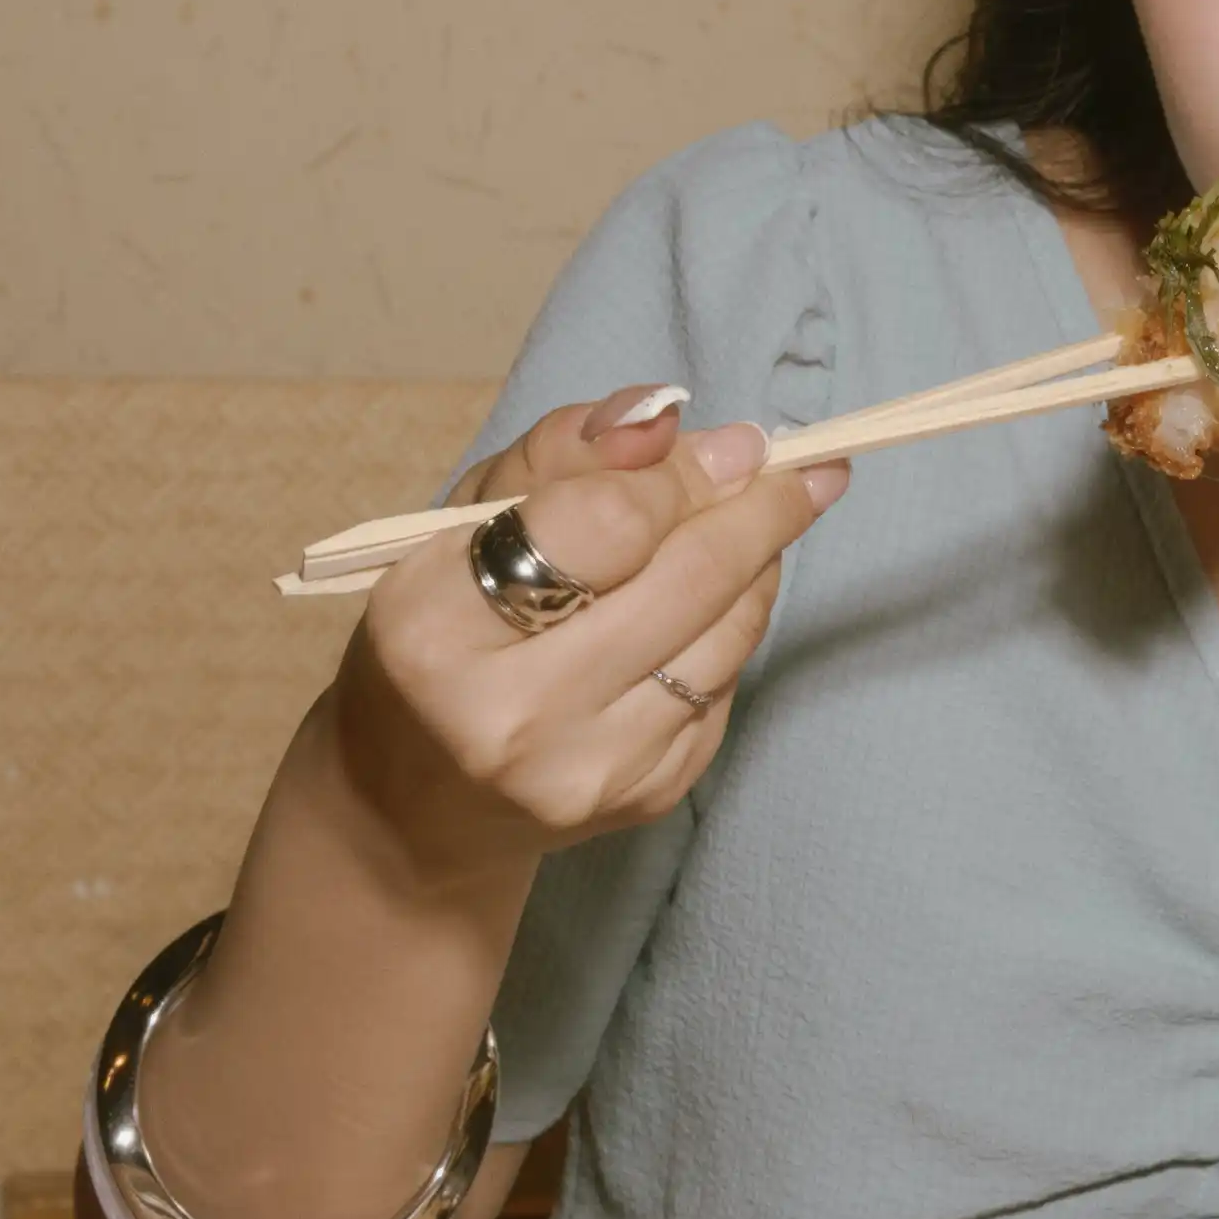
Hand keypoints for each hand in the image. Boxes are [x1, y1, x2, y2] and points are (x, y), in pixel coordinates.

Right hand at [330, 385, 844, 877]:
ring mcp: (590, 768)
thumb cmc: (439, 633)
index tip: (738, 443)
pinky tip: (715, 600)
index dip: (683, 474)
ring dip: (760, 563)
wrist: (417, 803)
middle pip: (687, 579)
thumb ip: (563, 456)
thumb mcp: (462, 522)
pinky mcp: (648, 795)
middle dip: (760, 510)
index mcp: (438, 627)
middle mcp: (515, 714)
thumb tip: (666, 416)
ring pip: (727, 633)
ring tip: (760, 519)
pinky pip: (727, 682)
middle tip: (801, 468)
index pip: (605, 524)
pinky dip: (734, 624)